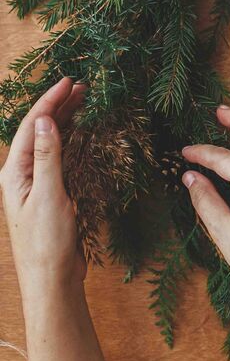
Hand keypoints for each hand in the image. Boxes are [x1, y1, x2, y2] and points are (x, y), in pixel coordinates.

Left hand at [0, 77, 86, 296]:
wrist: (52, 278)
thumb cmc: (46, 242)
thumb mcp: (48, 195)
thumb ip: (47, 156)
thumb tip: (45, 120)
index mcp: (14, 173)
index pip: (31, 127)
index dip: (49, 101)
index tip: (68, 81)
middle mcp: (22, 174)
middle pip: (39, 130)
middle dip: (58, 106)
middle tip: (81, 86)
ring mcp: (37, 182)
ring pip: (51, 141)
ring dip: (66, 120)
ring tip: (83, 100)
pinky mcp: (53, 191)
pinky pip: (61, 156)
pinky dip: (73, 139)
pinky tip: (84, 131)